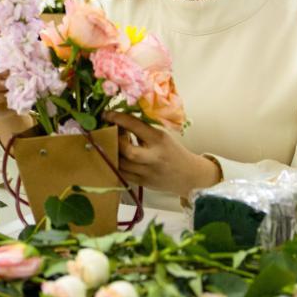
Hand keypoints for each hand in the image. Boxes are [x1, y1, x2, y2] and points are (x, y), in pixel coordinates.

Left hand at [103, 112, 220, 197]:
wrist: (189, 175)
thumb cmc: (172, 151)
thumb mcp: (161, 136)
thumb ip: (142, 130)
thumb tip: (117, 120)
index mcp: (159, 139)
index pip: (135, 125)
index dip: (117, 118)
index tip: (106, 114)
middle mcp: (154, 156)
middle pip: (127, 150)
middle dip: (114, 140)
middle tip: (109, 133)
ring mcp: (148, 172)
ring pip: (121, 164)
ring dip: (111, 152)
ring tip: (111, 144)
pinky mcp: (143, 183)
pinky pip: (121, 174)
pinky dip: (114, 164)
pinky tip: (114, 157)